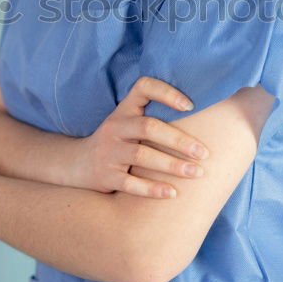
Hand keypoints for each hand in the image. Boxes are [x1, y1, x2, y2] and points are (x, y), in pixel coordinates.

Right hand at [73, 75, 209, 198]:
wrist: (77, 165)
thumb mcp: (128, 122)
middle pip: (149, 127)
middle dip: (179, 140)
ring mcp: (108, 152)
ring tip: (196, 173)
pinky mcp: (105, 176)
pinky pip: (131, 183)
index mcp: (124, 110)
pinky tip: (173, 193)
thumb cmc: (117, 141)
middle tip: (204, 154)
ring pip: (142, 156)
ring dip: (172, 165)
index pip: (143, 87)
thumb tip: (205, 114)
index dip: (167, 92)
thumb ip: (154, 116)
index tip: (191, 106)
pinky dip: (153, 189)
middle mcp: (115, 127)